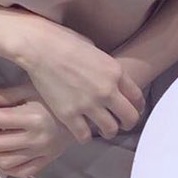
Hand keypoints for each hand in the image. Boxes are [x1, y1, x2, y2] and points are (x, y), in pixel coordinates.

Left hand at [0, 81, 76, 177]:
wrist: (84, 115)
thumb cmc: (57, 98)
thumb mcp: (31, 90)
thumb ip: (4, 94)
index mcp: (33, 119)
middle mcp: (36, 140)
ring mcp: (40, 154)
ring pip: (3, 162)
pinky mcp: (44, 162)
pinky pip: (19, 172)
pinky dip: (7, 166)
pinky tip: (5, 152)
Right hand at [12, 18, 145, 143]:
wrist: (40, 47)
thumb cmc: (64, 41)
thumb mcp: (95, 50)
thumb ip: (105, 68)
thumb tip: (105, 77)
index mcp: (115, 72)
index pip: (137, 97)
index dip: (137, 107)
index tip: (132, 110)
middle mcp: (107, 91)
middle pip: (129, 117)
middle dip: (127, 123)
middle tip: (121, 124)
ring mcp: (88, 104)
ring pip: (110, 130)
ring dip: (108, 131)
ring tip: (103, 130)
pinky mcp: (69, 114)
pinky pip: (84, 135)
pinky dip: (85, 136)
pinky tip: (82, 132)